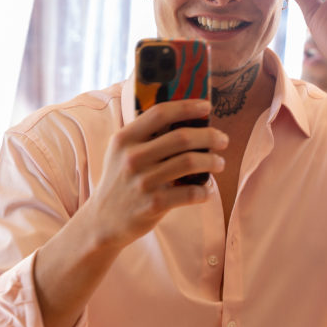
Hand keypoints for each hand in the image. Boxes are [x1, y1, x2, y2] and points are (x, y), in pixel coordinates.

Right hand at [84, 99, 227, 248]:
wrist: (104, 220)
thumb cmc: (121, 180)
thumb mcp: (121, 152)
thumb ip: (145, 135)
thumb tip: (186, 118)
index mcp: (124, 139)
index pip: (160, 113)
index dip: (187, 107)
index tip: (207, 106)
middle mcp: (132, 158)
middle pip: (182, 137)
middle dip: (210, 136)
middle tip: (223, 140)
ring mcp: (143, 182)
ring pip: (190, 162)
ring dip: (212, 161)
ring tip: (219, 163)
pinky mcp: (154, 204)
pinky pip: (191, 192)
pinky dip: (205, 190)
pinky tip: (207, 189)